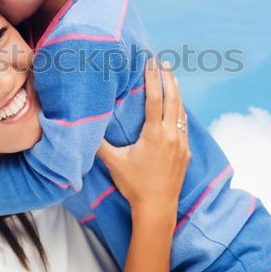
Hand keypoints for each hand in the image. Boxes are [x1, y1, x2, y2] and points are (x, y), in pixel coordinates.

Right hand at [97, 60, 190, 217]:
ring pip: (182, 111)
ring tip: (172, 78)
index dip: (152, 79)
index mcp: (155, 134)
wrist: (157, 208)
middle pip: (173, 100)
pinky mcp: (186, 153)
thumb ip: (99, 143)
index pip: (155, 100)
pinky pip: (185, 125)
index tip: (151, 64)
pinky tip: (178, 108)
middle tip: (165, 63)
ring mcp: (181, 144)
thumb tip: (84, 127)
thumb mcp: (114, 162)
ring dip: (177, 93)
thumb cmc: (134, 185)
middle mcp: (172, 136)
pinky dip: (181, 111)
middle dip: (169, 79)